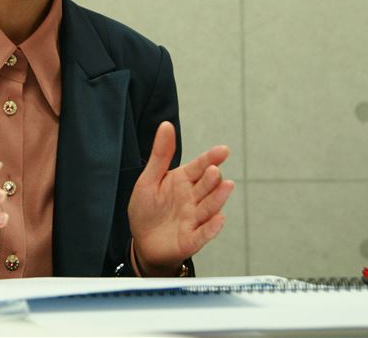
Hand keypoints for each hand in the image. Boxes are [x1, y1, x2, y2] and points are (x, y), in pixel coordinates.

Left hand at [127, 121, 234, 275]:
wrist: (142, 242)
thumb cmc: (147, 209)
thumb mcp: (149, 179)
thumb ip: (160, 154)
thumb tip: (166, 125)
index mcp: (182, 181)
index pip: (199, 167)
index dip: (211, 158)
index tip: (223, 150)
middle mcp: (192, 198)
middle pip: (206, 186)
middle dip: (212, 178)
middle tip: (214, 170)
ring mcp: (193, 219)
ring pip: (209, 207)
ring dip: (217, 198)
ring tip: (225, 186)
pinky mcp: (191, 239)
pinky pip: (203, 233)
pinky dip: (212, 227)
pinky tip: (219, 219)